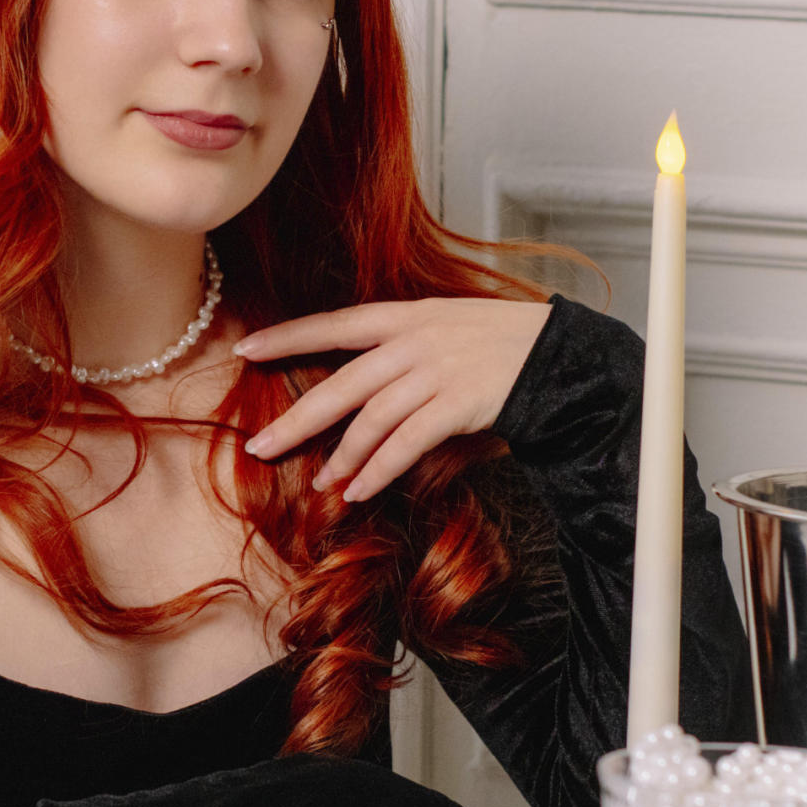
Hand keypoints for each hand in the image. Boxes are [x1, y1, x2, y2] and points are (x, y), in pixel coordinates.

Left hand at [233, 299, 550, 501]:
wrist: (560, 353)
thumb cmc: (499, 342)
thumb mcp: (444, 325)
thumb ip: (399, 345)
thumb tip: (356, 377)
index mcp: (406, 316)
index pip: (335, 323)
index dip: (289, 336)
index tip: (246, 350)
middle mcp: (415, 340)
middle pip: (342, 384)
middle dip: (297, 420)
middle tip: (260, 447)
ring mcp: (436, 372)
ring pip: (372, 420)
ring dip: (342, 457)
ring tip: (322, 484)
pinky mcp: (459, 404)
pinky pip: (406, 444)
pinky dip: (379, 470)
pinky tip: (359, 491)